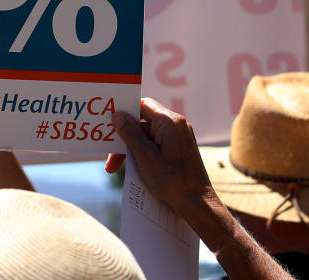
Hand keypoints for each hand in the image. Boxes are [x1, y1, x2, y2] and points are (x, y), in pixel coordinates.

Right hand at [110, 97, 214, 216]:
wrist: (197, 203)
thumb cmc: (173, 181)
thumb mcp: (145, 157)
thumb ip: (130, 133)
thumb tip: (118, 115)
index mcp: (169, 122)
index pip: (142, 105)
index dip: (125, 112)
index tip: (110, 124)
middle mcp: (176, 125)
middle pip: (142, 122)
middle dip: (125, 137)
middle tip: (111, 156)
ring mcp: (178, 137)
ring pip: (147, 134)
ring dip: (131, 148)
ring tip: (116, 166)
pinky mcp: (178, 148)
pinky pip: (155, 143)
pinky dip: (142, 152)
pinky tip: (134, 167)